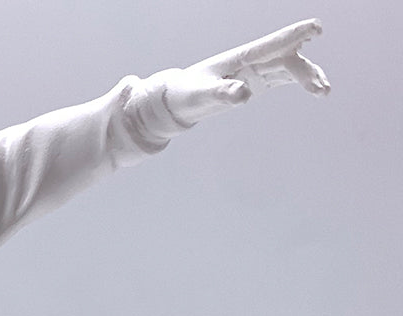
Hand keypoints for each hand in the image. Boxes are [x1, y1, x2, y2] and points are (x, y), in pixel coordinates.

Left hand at [163, 18, 329, 124]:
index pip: (274, 43)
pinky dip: (303, 81)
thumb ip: (223, 93)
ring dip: (310, 76)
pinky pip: (286, 77)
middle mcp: (255, 60)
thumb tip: (244, 95)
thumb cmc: (188, 93)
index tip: (317, 28)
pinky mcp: (260, 82)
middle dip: (305, 70)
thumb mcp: (202, 95)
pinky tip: (319, 89)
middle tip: (319, 88)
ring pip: (292, 67)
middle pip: (287, 59)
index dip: (296, 34)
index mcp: (243, 56)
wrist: (179, 100)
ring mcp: (259, 70)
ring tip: (324, 92)